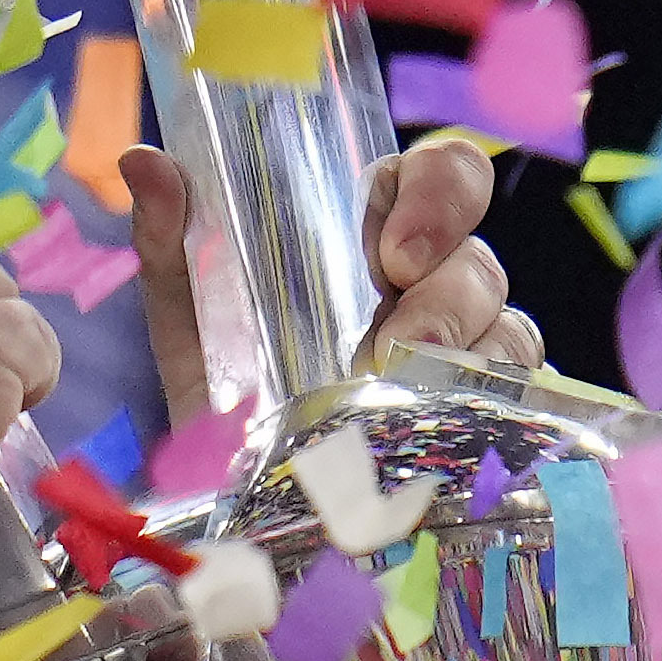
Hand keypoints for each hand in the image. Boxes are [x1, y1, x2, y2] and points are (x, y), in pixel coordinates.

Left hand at [118, 134, 545, 443]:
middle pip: (480, 257)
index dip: (439, 192)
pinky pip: (516, 404)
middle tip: (401, 339)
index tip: (396, 249)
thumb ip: (174, 237)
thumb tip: (145, 160)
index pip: (442, 176)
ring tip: (401, 393)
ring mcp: (469, 353)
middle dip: (452, 292)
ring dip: (464, 357)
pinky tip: (443, 435)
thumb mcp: (193, 312)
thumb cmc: (228, 386)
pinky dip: (490, 414)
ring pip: (509, 329)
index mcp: (378, 233)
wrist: (233, 500)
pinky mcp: (486, 420)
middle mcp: (435, 285)